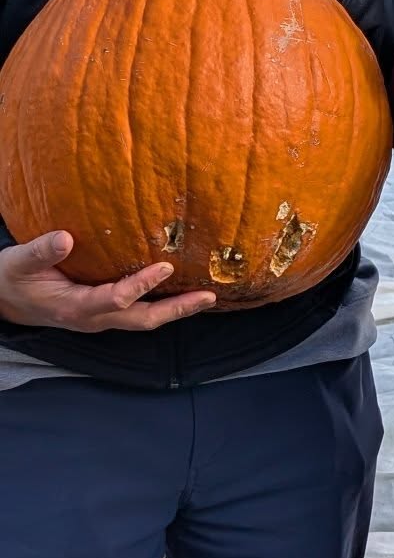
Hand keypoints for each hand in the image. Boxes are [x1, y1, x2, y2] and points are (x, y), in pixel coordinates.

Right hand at [0, 231, 215, 331]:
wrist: (5, 299)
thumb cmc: (13, 278)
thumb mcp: (18, 263)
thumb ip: (41, 251)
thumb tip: (65, 237)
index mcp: (74, 307)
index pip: (115, 299)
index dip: (140, 285)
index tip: (164, 265)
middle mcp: (93, 318)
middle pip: (142, 319)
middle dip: (176, 309)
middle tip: (208, 296)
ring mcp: (102, 318)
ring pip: (144, 319)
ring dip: (177, 309)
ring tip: (208, 296)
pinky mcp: (106, 312)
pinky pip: (139, 311)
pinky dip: (164, 304)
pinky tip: (184, 290)